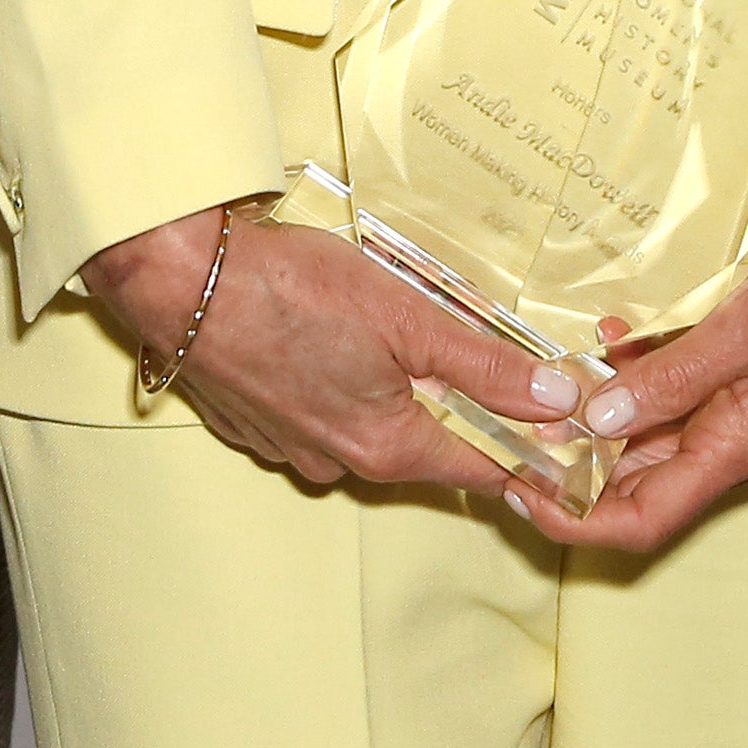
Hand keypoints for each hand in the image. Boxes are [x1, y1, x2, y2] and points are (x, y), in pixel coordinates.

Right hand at [81, 203, 578, 498]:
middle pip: (431, 447)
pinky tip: (335, 338)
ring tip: (397, 330)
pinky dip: (342, 382)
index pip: (486, 469)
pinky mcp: (258, 424)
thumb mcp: (405, 315)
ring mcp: (293, 448)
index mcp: (387, 446)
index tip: (569, 426)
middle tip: (487, 351)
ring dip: (396, 390)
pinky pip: (323, 413)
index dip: (533, 449)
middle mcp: (341, 462)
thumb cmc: (289, 288)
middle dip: (464, 407)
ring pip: (374, 427)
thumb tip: (559, 400)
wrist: (178, 278)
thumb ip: (484, 364)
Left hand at [526, 224, 747, 557]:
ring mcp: (731, 408)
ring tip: (552, 378)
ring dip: (597, 412)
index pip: (643, 520)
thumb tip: (599, 420)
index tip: (521, 490)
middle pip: (633, 482)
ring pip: (645, 434)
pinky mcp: (732, 373)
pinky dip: (632, 372)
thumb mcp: (747, 330)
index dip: (576, 519)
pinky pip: (668, 390)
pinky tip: (611, 338)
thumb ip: (672, 375)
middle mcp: (729, 440)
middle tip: (515, 425)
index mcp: (736, 448)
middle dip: (571, 462)